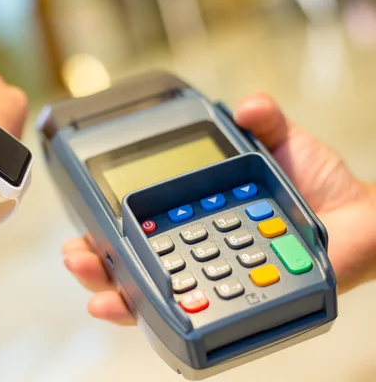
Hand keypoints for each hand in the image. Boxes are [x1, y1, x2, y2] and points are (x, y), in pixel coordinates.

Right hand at [62, 93, 375, 325]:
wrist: (359, 220)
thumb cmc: (316, 187)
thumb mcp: (283, 144)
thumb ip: (264, 122)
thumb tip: (248, 106)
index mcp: (193, 212)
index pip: (140, 223)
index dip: (108, 226)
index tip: (84, 221)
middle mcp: (194, 250)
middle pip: (134, 265)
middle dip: (97, 264)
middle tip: (77, 257)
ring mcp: (212, 280)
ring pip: (153, 297)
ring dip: (118, 296)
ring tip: (99, 293)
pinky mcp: (236, 303)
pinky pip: (196, 317)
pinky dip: (163, 320)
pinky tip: (139, 312)